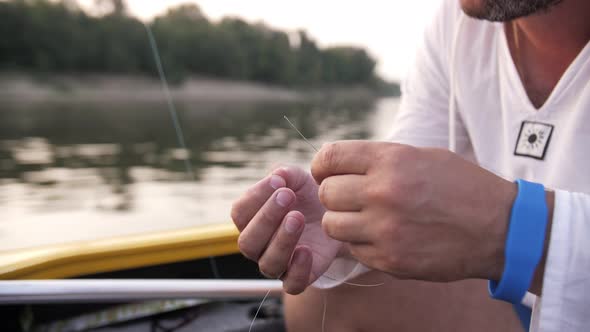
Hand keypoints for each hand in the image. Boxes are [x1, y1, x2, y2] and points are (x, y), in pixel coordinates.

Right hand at [231, 166, 341, 293]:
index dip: (255, 196)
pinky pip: (292, 285)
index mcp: (251, 220)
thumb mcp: (299, 178)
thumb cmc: (308, 195)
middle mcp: (259, 245)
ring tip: (297, 218)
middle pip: (248, 242)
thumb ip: (287, 174)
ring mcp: (278, 263)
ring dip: (281, 240)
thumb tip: (278, 175)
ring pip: (268, 264)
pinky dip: (297, 270)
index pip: (239, 213)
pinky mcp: (300, 276)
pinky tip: (307, 250)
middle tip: (287, 196)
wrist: (336, 214)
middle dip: (266, 217)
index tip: (279, 180)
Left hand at [311, 141, 515, 281]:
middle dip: (333, 194)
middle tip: (349, 198)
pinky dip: (361, 245)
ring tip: (363, 219)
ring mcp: (385, 229)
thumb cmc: (462, 186)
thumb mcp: (422, 156)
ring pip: (333, 225)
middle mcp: (383, 192)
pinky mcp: (390, 260)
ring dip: (343, 221)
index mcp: (391, 160)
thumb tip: (340, 165)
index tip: (325, 172)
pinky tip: (383, 238)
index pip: (330, 157)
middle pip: (326, 193)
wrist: (501, 228)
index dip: (322, 165)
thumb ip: (380, 159)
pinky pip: (354, 250)